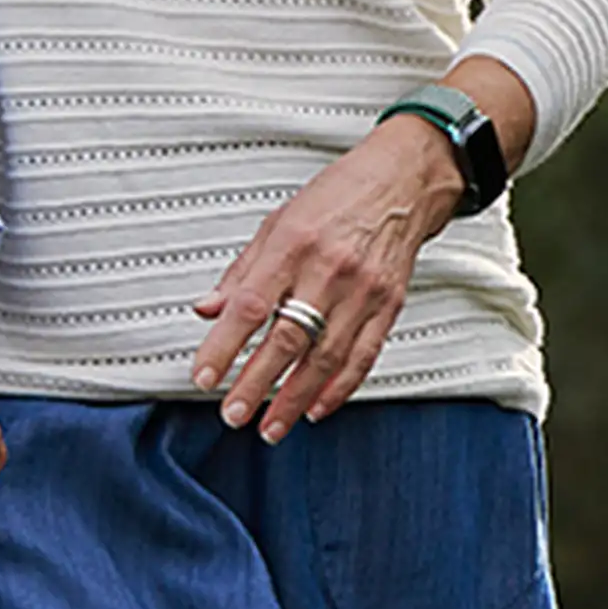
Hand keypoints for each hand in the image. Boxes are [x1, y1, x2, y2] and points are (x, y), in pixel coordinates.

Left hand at [191, 58, 535, 440]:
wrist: (403, 181)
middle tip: (232, 414)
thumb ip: (241, 271)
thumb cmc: (338, 197)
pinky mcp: (389, 305)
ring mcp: (363, 291)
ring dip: (294, 399)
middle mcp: (329, 270)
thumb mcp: (278, 222)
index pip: (250, 306)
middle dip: (255, 384)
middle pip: (286, 340)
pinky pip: (362, 357)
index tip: (204, 376)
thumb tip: (207, 310)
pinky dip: (338, 389)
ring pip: (325, 358)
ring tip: (271, 427)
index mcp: (293, 245)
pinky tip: (316, 407)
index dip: (223, 346)